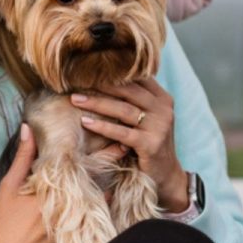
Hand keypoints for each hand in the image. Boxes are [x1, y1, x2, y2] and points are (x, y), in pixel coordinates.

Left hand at [71, 79, 189, 212]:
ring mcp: (159, 126)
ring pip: (123, 109)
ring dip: (97, 103)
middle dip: (101, 84)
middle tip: (77, 80)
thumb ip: (135, 99)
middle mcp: (163, 109)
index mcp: (162, 98)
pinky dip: (102, 126)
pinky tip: (85, 122)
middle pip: (128, 90)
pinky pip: (122, 132)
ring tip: (76, 99)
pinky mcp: (150, 144)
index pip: (137, 78)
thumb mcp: (148, 117)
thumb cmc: (150, 142)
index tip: (89, 68)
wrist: (166, 175)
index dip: (113, 71)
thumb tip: (105, 77)